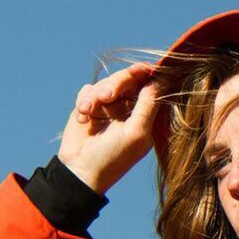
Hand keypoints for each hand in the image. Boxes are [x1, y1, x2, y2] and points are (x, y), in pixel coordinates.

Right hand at [58, 63, 158, 194]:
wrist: (80, 170)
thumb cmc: (113, 156)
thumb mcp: (137, 132)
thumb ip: (148, 105)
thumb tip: (158, 81)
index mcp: (144, 115)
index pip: (148, 87)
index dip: (146, 75)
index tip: (143, 68)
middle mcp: (127, 109)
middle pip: (127, 79)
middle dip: (116, 83)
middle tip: (106, 95)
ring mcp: (107, 108)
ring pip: (105, 83)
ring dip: (94, 95)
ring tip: (87, 111)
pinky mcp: (88, 107)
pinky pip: (88, 90)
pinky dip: (84, 100)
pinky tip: (83, 117)